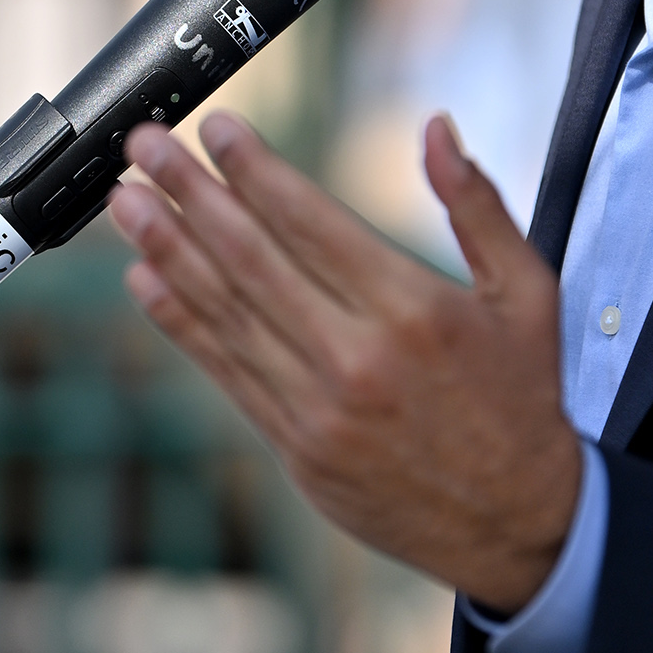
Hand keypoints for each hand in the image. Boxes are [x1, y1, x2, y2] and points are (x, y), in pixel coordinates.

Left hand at [108, 110, 581, 612]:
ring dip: (167, 251)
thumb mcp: (528, 294)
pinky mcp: (297, 449)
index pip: (312, 222)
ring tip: (124, 203)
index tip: (216, 128)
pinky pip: (226, 373)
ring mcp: (320, 409)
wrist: (517, 525)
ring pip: (227, 315)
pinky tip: (145, 281)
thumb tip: (436, 129)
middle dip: (190, 195)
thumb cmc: (522, 399)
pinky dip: (181, 324)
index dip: (255, 170)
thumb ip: (479, 206)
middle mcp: (358, 358)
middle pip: (252, 260)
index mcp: (414, 310)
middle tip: (143, 147)